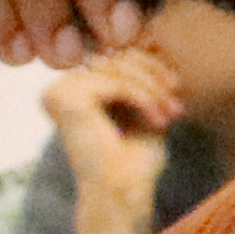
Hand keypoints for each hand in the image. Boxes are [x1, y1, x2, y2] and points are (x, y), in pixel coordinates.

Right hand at [44, 45, 188, 226]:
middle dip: (153, 78)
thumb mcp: (142, 107)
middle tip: (176, 105)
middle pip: (116, 56)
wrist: (123, 195)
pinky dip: (144, 98)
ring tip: (170, 114)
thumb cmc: (134, 162)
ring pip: (119, 66)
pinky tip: (158, 120)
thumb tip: (149, 38)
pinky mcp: (67, 99)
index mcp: (72, 90)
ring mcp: (58, 91)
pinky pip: (116, 82)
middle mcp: (59, 88)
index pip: (112, 55)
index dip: (148, 65)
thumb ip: (140, 76)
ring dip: (152, 90)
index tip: (174, 87)